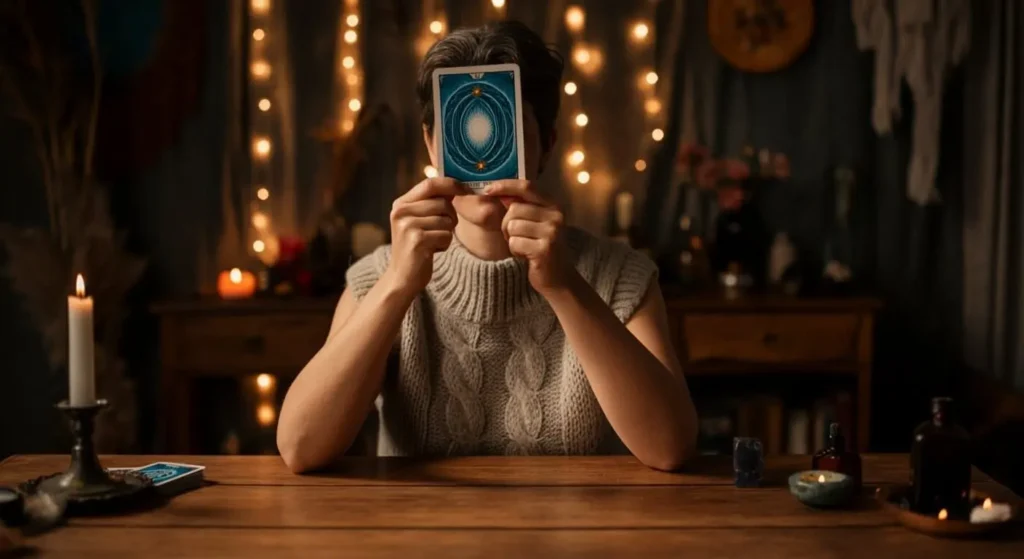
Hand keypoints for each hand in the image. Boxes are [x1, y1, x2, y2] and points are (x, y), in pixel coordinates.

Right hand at [386, 177, 462, 294]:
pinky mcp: (417, 240)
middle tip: (440, 230)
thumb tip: (456, 184)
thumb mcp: (417, 220)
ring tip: (432, 242)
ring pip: (447, 220)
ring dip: (447, 233)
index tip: (466, 189)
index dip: (451, 184)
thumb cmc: (416, 247)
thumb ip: (431, 203)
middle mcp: (401, 212)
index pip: (430, 184)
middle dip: (450, 217)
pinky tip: (432, 251)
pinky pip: (446, 235)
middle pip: (443, 203)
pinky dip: (444, 244)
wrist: (402, 277)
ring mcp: (408, 226)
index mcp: (401, 204)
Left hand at [486, 180, 575, 294]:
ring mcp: (552, 232)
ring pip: (512, 226)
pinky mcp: (544, 249)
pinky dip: (515, 251)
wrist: (559, 278)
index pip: (526, 186)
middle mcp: (556, 216)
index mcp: (553, 205)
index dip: (505, 185)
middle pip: (513, 209)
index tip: (487, 190)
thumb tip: (496, 192)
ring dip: (511, 239)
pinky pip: (514, 243)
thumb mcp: (535, 223)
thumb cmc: (541, 248)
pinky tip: (526, 256)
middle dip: (506, 225)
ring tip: (524, 247)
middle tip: (517, 238)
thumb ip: (520, 207)